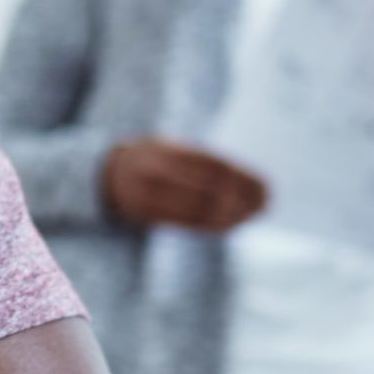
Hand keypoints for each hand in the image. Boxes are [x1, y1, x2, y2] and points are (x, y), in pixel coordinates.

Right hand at [101, 137, 269, 231]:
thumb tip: (252, 183)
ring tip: (252, 215)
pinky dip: (216, 225)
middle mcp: (157, 173)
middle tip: (265, 204)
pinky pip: (189, 224)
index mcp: (168, 150)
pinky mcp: (147, 215)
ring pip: (201, 212)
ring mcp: (150, 196)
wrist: (108, 174)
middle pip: (209, 192)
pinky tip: (233, 223)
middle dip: (242, 200)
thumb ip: (205, 162)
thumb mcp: (175, 148)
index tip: (265, 187)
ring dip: (232, 216)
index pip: (214, 167)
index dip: (243, 179)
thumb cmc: (155, 159)